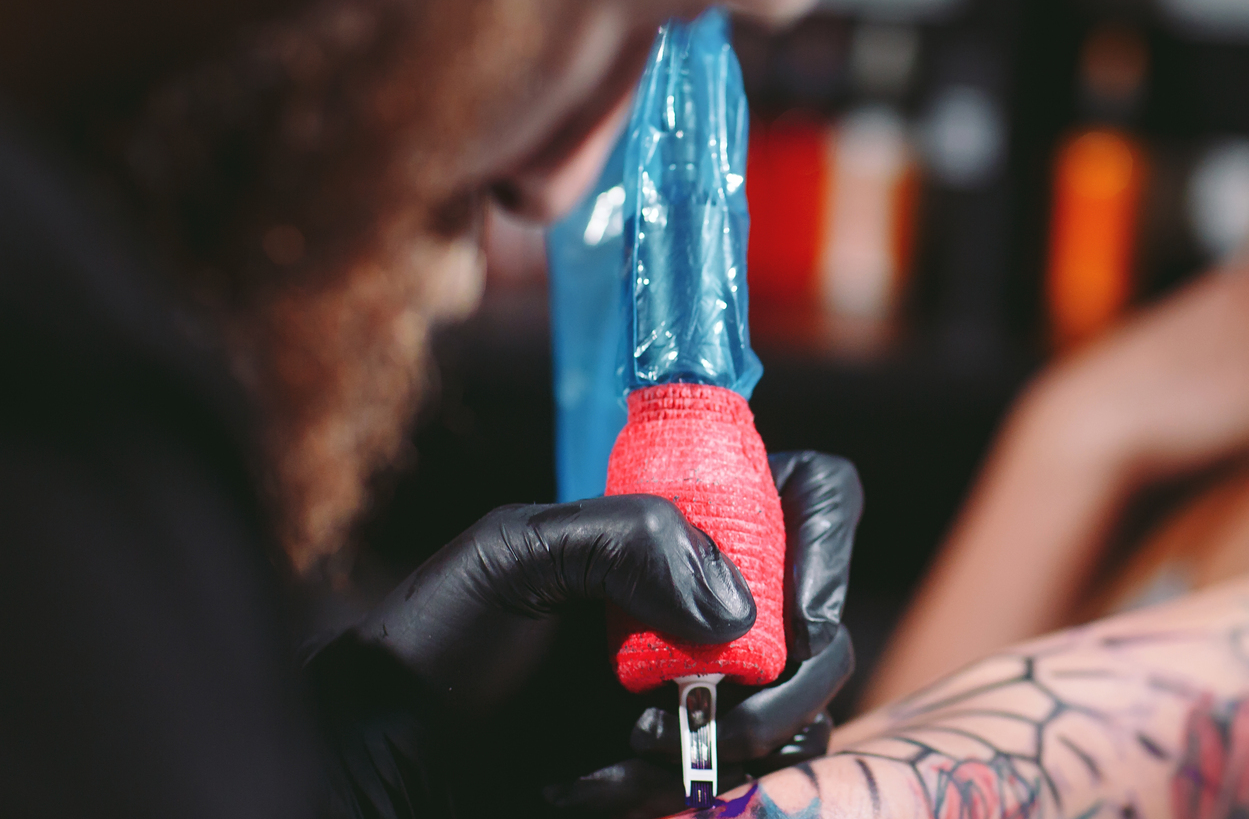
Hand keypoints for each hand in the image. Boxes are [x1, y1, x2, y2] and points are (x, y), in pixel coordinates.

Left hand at [308, 451, 862, 818]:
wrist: (383, 758)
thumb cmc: (437, 638)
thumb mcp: (519, 552)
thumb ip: (633, 541)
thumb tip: (738, 619)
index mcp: (684, 525)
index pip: (813, 499)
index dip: (826, 544)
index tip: (788, 607)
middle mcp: (711, 602)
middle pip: (824, 629)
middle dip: (787, 682)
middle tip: (719, 713)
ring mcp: (706, 689)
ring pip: (799, 718)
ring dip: (728, 739)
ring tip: (626, 746)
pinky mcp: (686, 765)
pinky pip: (736, 783)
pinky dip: (666, 789)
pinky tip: (588, 783)